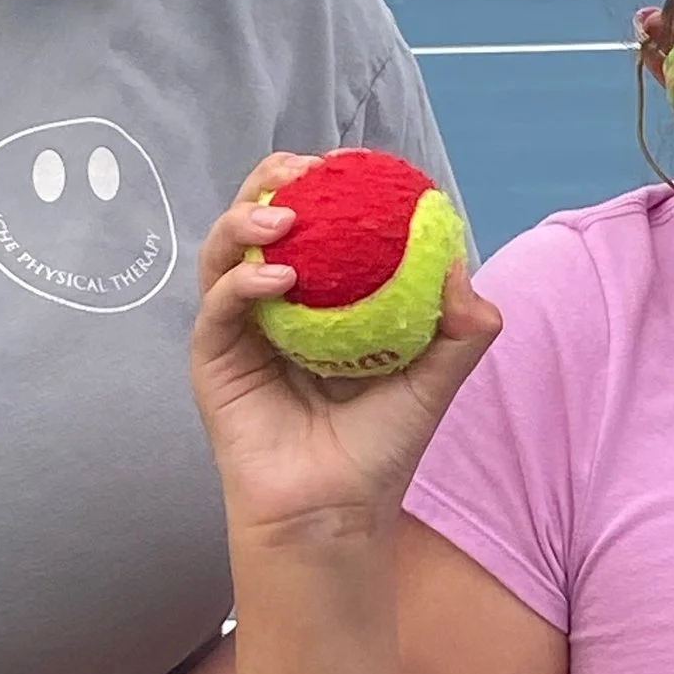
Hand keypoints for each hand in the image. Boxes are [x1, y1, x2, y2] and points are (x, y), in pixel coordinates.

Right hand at [189, 156, 499, 546]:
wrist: (334, 511)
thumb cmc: (381, 449)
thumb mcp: (434, 381)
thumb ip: (459, 329)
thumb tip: (460, 269)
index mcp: (322, 296)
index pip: (316, 219)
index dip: (326, 182)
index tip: (351, 162)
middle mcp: (275, 302)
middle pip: (259, 217)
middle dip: (273, 179)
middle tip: (304, 170)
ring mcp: (238, 326)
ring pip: (226, 249)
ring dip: (247, 218)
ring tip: (283, 216)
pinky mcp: (212, 357)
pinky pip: (219, 304)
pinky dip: (243, 281)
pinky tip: (276, 277)